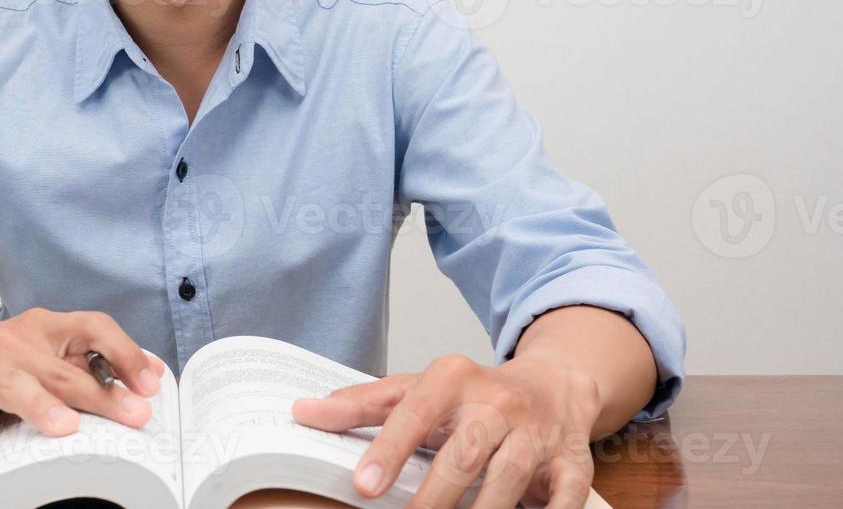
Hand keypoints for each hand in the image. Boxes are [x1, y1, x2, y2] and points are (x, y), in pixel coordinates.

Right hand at [0, 307, 166, 482]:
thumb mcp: (37, 356)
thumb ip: (84, 365)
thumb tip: (145, 377)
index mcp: (39, 331)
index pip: (92, 328)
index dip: (125, 352)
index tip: (150, 382)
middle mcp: (10, 345)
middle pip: (63, 369)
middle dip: (102, 394)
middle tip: (134, 416)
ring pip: (11, 387)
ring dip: (39, 406)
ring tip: (64, 427)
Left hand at [290, 353, 600, 508]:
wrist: (555, 385)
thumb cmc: (472, 395)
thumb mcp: (416, 389)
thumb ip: (362, 405)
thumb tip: (302, 412)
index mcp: (453, 378)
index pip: (415, 413)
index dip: (388, 449)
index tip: (364, 486)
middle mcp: (497, 400)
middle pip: (463, 453)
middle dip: (434, 496)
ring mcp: (536, 433)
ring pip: (508, 479)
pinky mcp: (572, 465)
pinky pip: (563, 499)